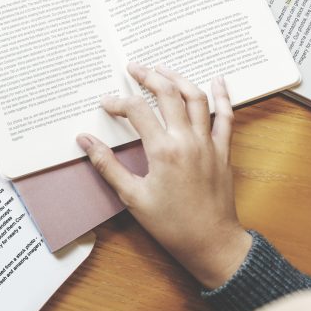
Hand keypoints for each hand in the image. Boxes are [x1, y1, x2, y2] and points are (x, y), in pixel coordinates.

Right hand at [77, 63, 250, 287]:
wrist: (211, 243)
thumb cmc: (171, 224)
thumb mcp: (132, 197)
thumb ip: (108, 164)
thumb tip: (85, 140)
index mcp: (163, 150)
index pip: (137, 110)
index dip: (119, 101)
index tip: (107, 104)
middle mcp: (187, 140)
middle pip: (168, 93)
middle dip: (148, 76)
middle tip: (133, 67)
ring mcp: (208, 143)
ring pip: (196, 98)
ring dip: (178, 78)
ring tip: (163, 68)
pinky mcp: (223, 150)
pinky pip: (226, 116)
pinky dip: (223, 96)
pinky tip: (218, 80)